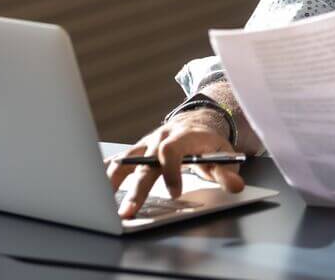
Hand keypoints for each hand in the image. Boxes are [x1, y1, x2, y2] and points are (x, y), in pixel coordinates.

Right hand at [105, 109, 244, 218]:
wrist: (197, 123)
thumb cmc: (209, 144)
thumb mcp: (224, 156)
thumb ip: (228, 173)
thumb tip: (236, 187)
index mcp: (183, 136)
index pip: (171, 150)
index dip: (171, 171)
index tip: (175, 193)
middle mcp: (160, 138)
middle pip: (145, 163)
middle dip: (137, 189)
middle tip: (129, 211)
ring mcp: (146, 144)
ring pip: (127, 162)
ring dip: (115, 184)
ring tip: (104, 204)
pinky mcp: (137, 151)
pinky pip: (119, 162)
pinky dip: (108, 174)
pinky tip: (98, 189)